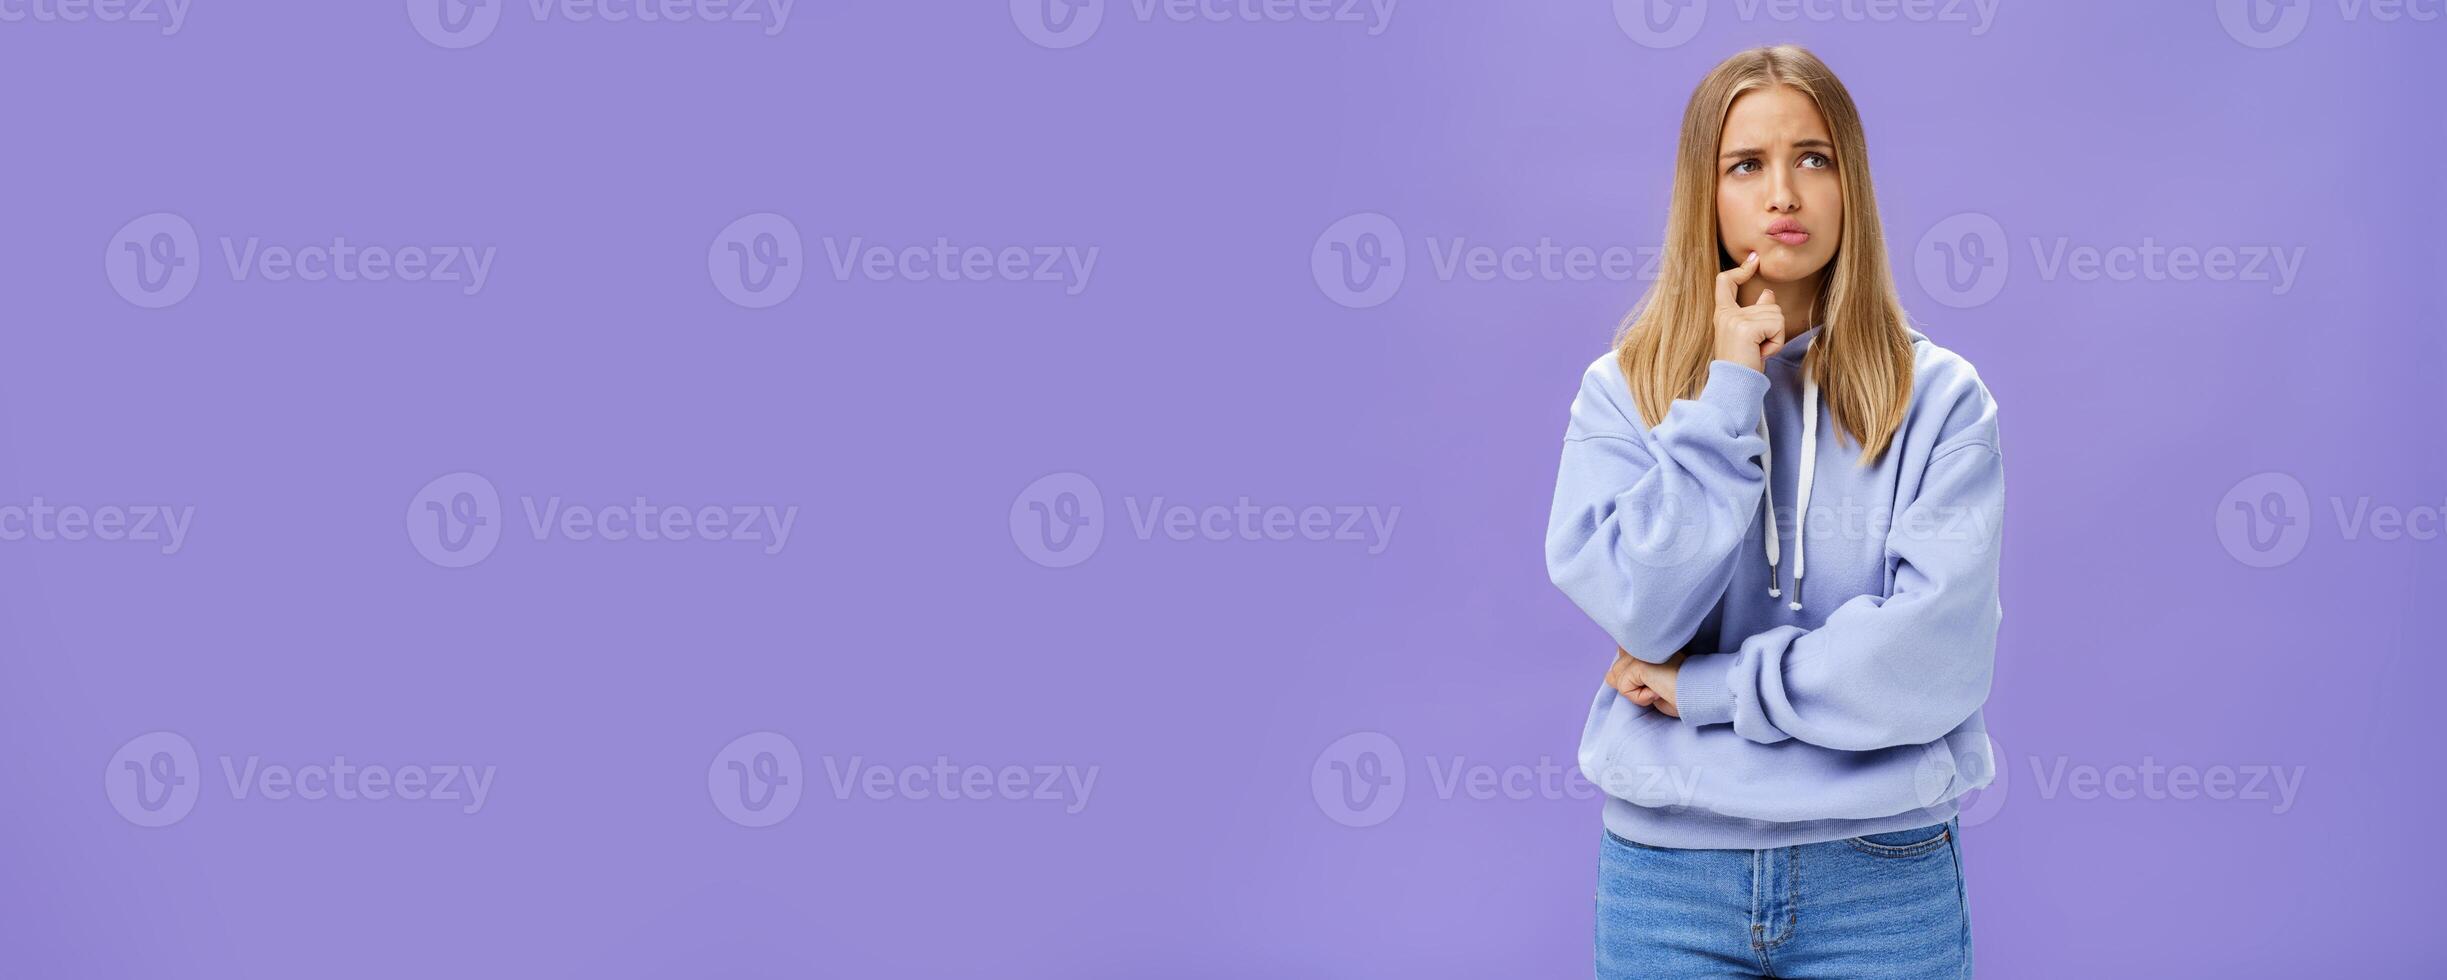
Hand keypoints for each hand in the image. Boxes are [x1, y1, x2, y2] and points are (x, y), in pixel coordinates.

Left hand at [1606, 647, 1685, 717]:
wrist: (1700, 694)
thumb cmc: (1681, 692)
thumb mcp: (1650, 685)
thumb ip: (1630, 677)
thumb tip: (1609, 676)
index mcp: (1647, 642)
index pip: (1622, 654)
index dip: (1631, 673)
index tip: (1656, 680)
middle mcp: (1643, 642)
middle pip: (1614, 671)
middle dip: (1632, 686)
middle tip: (1660, 686)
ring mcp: (1640, 651)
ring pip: (1617, 680)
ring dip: (1637, 693)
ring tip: (1660, 688)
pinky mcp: (1639, 663)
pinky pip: (1624, 688)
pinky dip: (1640, 698)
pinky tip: (1658, 691)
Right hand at [1713, 251, 1786, 372]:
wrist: (1734, 384)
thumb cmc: (1743, 363)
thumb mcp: (1749, 335)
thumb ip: (1757, 312)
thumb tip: (1768, 294)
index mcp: (1723, 313)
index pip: (1725, 282)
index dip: (1741, 269)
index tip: (1754, 260)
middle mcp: (1726, 313)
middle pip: (1769, 304)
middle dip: (1773, 328)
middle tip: (1758, 347)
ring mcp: (1735, 319)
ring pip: (1776, 314)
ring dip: (1776, 336)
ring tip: (1759, 350)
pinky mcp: (1746, 327)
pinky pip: (1777, 325)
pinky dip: (1776, 342)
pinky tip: (1762, 353)